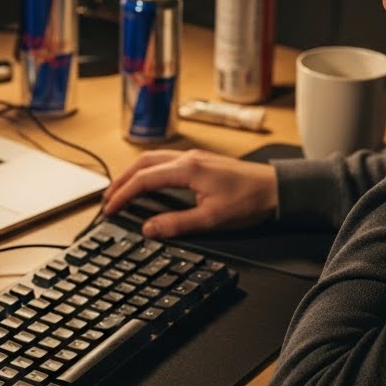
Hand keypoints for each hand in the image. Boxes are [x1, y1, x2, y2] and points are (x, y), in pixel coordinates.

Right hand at [101, 149, 278, 238]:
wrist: (277, 189)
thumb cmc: (250, 201)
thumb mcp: (212, 219)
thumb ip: (177, 224)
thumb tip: (149, 228)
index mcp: (187, 169)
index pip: (143, 180)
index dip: (123, 195)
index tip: (110, 209)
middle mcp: (188, 158)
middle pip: (143, 163)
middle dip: (121, 180)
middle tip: (108, 199)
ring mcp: (194, 157)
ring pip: (153, 159)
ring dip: (134, 173)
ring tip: (122, 190)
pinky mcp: (201, 162)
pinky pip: (165, 160)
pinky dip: (148, 170)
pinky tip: (149, 182)